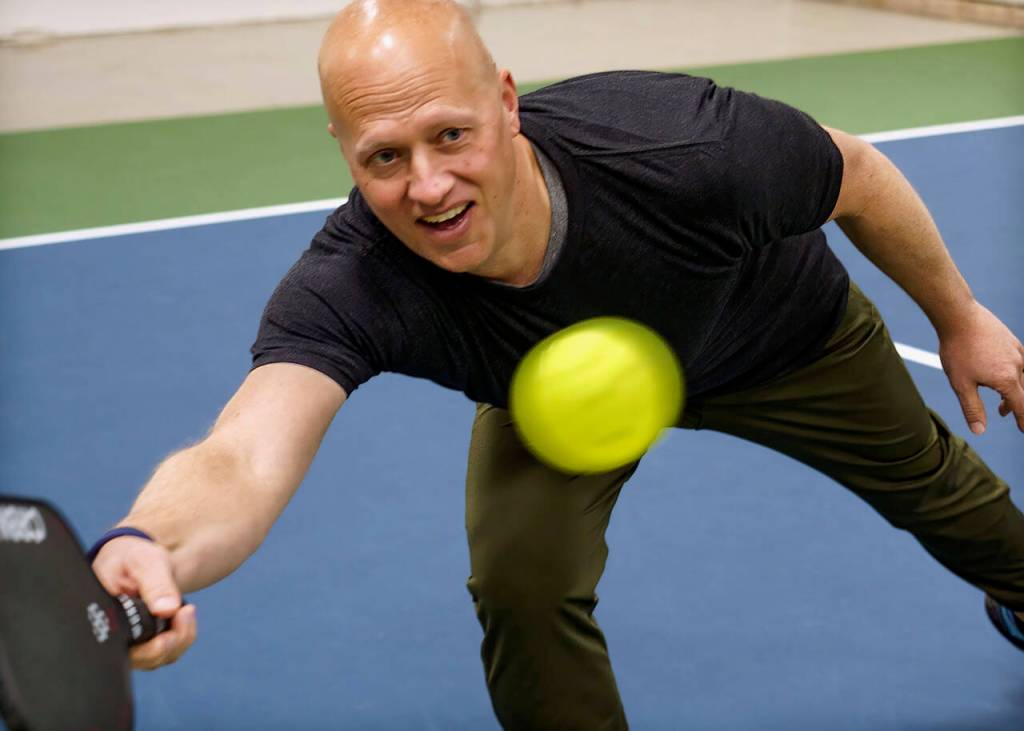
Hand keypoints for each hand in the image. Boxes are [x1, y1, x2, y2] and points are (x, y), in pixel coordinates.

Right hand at [91, 536, 197, 669]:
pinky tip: (183, 615)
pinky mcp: (141, 645)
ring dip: (179, 638)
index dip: (147, 643)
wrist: (138, 559)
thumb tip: (167, 609)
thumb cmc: (133, 558)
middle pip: (140, 659)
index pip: (118, 648)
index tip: (171, 614)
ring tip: (186, 609)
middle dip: (170, 640)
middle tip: (186, 610)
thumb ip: (156, 584)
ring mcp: (125, 644)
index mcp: (99, 617)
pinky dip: (181, 637)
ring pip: (156, 658)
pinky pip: (166, 653)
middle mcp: (108, 637)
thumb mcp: (144, 561)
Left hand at [938, 301, 1023, 434]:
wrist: (959, 316)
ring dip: (1014, 389)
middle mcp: (1018, 365)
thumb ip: (972, 408)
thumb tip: (979, 431)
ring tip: (999, 396)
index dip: (1023, 420)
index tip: (1023, 429)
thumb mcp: (961, 384)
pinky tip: (1002, 371)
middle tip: (1002, 412)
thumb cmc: (957, 350)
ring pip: (1023, 376)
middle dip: (1016, 405)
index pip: (1021, 406)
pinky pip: (1021, 361)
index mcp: (1007, 379)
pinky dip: (1014, 372)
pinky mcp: (1012, 341)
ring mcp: (1017, 351)